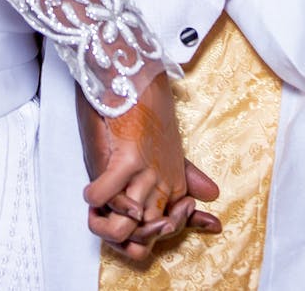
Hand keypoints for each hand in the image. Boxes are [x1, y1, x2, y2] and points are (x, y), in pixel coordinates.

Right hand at [77, 71, 220, 260]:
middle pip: (149, 230)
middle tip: (120, 219)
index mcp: (172, 177)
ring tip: (103, 210)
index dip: (158, 235)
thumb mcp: (167, 143)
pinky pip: (106, 195)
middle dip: (133, 235)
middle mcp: (162, 178)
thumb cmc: (145, 104)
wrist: (132, 68)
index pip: (170, 226)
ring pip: (130, 223)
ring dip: (112, 223)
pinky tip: (92, 190)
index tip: (147, 225)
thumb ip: (185, 173)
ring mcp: (146, 170)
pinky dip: (95, 198)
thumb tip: (213, 196)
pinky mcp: (127, 157)